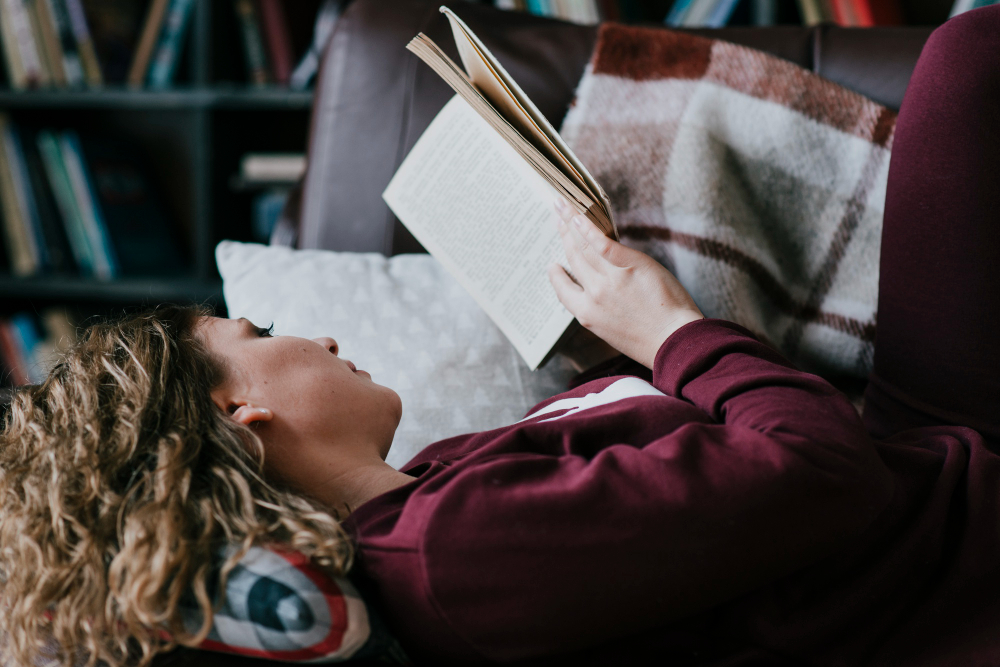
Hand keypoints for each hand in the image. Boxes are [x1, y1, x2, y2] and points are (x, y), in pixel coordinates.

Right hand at [548, 198, 703, 368]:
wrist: (675, 341)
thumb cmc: (651, 342)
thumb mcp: (615, 331)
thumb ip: (603, 310)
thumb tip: (602, 289)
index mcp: (587, 315)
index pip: (563, 289)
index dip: (556, 275)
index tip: (552, 265)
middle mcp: (593, 295)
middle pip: (573, 259)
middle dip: (562, 236)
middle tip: (557, 218)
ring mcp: (609, 279)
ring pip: (583, 247)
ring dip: (570, 224)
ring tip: (563, 208)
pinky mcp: (629, 266)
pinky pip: (601, 243)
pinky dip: (587, 228)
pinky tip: (579, 216)